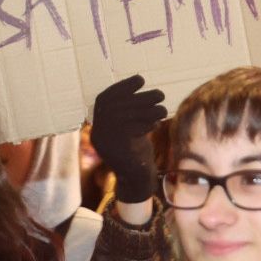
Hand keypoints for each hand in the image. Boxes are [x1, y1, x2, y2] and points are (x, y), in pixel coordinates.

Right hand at [90, 76, 166, 205]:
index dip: (122, 86)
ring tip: (162, 109)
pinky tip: (155, 125)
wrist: (137, 180)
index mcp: (98, 127)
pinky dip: (146, 124)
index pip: (104, 99)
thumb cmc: (137, 151)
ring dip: (148, 109)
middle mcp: (98, 134)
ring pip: (126, 116)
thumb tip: (140, 84)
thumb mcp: (132, 127)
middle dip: (141, 97)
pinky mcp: (118, 151)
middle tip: (160, 94)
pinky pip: (131, 129)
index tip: (140, 79)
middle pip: (117, 106)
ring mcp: (106, 143)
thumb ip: (131, 110)